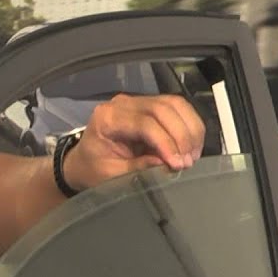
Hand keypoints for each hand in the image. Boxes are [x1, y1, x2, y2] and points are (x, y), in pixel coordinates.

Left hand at [62, 94, 205, 191]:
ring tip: (193, 155)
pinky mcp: (150, 105)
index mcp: (107, 118)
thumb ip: (137, 168)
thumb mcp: (111, 174)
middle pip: (163, 109)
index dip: (166, 142)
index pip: (144, 123)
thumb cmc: (93, 168)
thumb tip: (167, 163)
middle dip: (182, 136)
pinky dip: (189, 125)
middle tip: (188, 161)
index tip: (178, 163)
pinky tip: (192, 145)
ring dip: (190, 129)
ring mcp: (137, 101)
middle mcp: (122, 103)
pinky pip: (177, 108)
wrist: (84, 161)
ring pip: (175, 104)